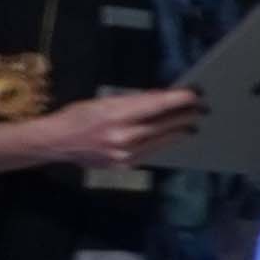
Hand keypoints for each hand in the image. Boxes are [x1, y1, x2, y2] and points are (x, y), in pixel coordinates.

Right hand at [0, 85, 201, 171]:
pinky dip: (163, 143)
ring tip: (192, 124)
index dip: (180, 99)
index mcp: (117, 115)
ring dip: (179, 131)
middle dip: (185, 115)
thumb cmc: (78, 116)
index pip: (157, 105)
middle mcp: (124, 136)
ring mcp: (125, 154)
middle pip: (165, 125)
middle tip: (202, 109)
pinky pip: (151, 152)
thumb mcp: (105, 102)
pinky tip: (172, 137)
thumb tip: (161, 99)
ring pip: (162, 140)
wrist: (56, 142)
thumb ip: (133, 102)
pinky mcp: (125, 165)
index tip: (196, 94)